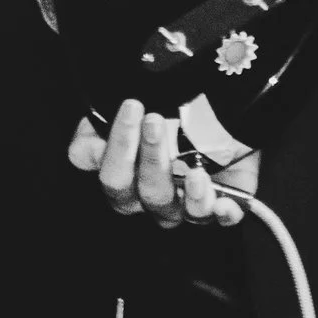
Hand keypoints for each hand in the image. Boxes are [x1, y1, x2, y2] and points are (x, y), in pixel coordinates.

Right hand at [68, 97, 261, 226]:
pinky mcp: (224, 202)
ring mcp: (184, 204)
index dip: (117, 145)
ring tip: (197, 170)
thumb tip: (92, 139)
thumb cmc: (168, 103)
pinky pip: (222, 219)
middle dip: (148, 158)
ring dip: (184, 194)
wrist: (217, 103)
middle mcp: (149, 195)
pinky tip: (224, 202)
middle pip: (139, 193)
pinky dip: (223, 213)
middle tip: (157, 121)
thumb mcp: (134, 97)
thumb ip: (104, 117)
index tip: (133, 105)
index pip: (109, 172)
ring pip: (175, 212)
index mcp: (123, 172)